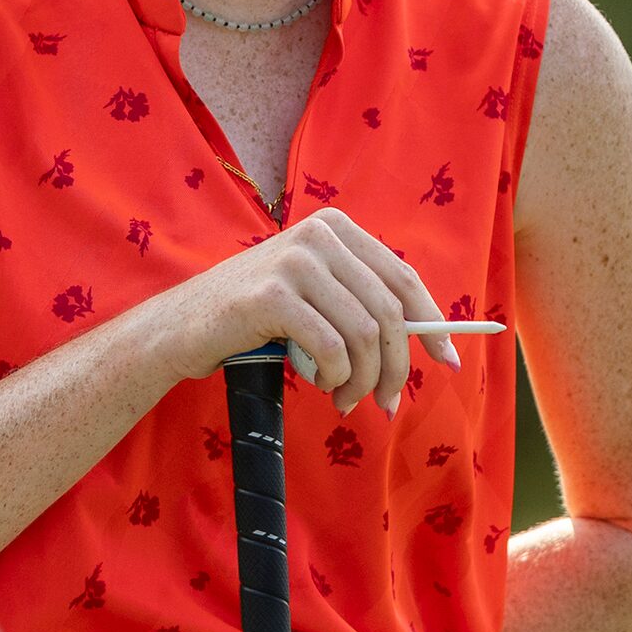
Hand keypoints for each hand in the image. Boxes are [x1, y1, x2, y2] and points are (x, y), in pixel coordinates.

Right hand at [154, 208, 463, 416]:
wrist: (181, 326)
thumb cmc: (254, 318)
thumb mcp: (313, 296)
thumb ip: (359, 304)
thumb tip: (426, 340)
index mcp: (336, 228)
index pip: (402, 278)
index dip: (433, 323)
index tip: (450, 359)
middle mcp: (319, 234)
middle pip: (388, 311)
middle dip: (396, 367)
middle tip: (387, 404)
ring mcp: (294, 261)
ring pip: (365, 334)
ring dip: (362, 380)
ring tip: (346, 399)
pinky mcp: (272, 295)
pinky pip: (331, 348)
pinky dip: (334, 377)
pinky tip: (319, 386)